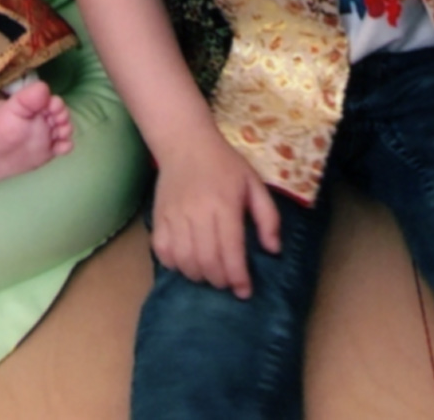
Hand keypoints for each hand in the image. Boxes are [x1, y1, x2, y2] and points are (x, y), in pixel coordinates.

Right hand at [151, 126, 280, 299]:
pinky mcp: (159, 217)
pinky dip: (174, 265)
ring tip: (210, 273)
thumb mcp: (253, 184)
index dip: (238, 278)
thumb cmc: (224, 164)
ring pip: (185, 261)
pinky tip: (187, 262)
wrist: (185, 142)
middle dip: (220, 281)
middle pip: (207, 262)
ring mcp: (175, 216)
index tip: (244, 291)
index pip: (231, 251)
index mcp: (224, 204)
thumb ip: (268, 217)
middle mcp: (198, 212)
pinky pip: (163, 252)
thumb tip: (274, 250)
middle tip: (228, 281)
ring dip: (199, 276)